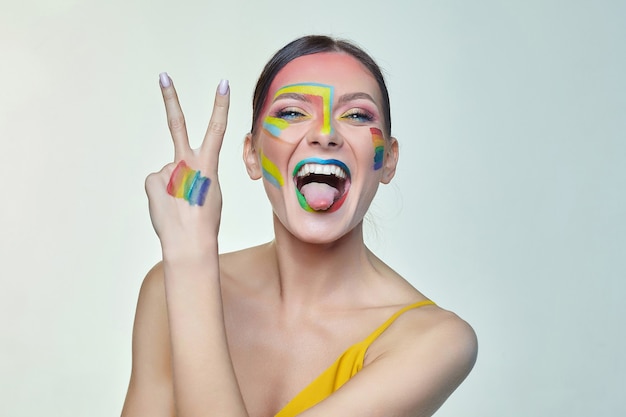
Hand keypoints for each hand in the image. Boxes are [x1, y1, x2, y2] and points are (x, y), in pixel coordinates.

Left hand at [145, 73, 229, 257]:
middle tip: (163, 76)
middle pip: (177, 124)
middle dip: (171, 98)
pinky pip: (156, 183)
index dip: (220, 105)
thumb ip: (193, 174)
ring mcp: (168, 170)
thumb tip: (170, 170)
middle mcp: (187, 163)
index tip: (222, 84)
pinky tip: (167, 207)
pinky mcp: (152, 180)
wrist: (190, 242)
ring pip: (168, 172)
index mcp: (208, 165)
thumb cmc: (205, 221)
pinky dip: (160, 194)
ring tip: (179, 206)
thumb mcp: (209, 193)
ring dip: (172, 187)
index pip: (217, 129)